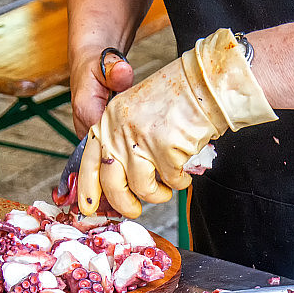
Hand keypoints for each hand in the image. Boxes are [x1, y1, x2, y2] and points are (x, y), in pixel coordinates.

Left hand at [77, 29, 276, 217]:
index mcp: (109, 120)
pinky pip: (172, 182)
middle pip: (112, 184)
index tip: (89, 209)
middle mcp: (119, 131)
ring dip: (159, 194)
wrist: (204, 82)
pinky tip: (186, 171)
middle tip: (135, 210)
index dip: (88, 189)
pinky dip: (182, 182)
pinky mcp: (164, 150)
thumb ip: (124, 140)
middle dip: (125, 204)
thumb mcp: (137, 113)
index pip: (90, 161)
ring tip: (170, 187)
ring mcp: (141, 141)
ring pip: (143, 188)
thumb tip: (121, 177)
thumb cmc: (177, 98)